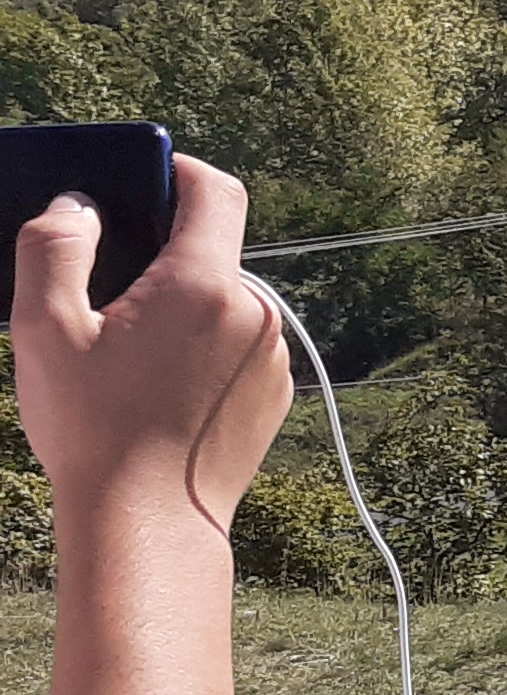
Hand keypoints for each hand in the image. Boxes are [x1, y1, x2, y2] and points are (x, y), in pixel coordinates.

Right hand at [13, 156, 291, 535]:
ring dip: (178, 306)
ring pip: (222, 303)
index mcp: (204, 285)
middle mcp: (254, 314)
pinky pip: (237, 347)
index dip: (179, 170)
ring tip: (124, 349)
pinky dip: (200, 347)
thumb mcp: (44, 328)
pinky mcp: (274, 396)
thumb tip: (78, 205)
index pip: (216, 191)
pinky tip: (155, 385)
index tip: (144, 175)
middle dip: (160, 254)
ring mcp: (272, 357)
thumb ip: (53, 247)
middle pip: (212, 252)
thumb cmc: (93, 428)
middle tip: (103, 284)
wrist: (148, 524)